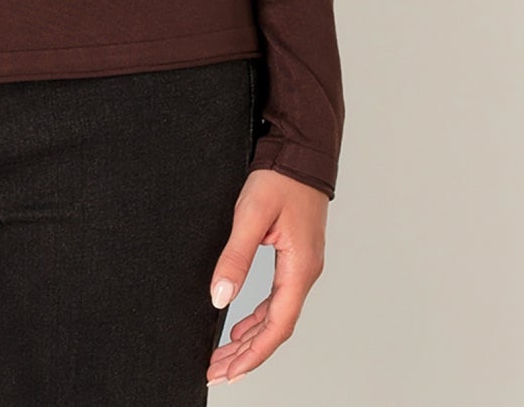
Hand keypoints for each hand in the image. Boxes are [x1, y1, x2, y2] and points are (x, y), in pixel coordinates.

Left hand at [206, 167, 328, 383]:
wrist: (301, 152)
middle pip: (276, 327)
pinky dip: (257, 316)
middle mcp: (305, 273)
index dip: (254, 353)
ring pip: (276, 315)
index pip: (277, 325)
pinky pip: (277, 299)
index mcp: (299, 268)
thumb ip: (235, 257)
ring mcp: (301, 266)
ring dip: (250, 337)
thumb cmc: (281, 178)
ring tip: (224, 355)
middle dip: (247, 353)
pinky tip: (240, 324)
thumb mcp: (250, 215)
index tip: (231, 371)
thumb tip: (220, 298)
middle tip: (218, 370)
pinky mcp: (294, 257)